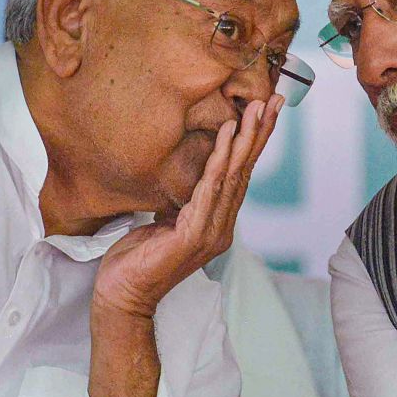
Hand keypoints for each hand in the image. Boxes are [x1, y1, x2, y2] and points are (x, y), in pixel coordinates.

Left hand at [91, 95, 282, 318]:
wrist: (122, 296)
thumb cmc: (138, 260)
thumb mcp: (163, 221)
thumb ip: (183, 202)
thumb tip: (187, 179)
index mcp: (217, 223)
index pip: (240, 176)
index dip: (254, 144)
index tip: (265, 112)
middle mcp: (222, 226)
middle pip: (245, 172)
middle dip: (259, 134)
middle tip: (274, 101)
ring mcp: (211, 232)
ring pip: (233, 177)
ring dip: (245, 140)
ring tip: (254, 110)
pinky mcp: (195, 236)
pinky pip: (209, 189)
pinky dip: (218, 160)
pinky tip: (225, 135)